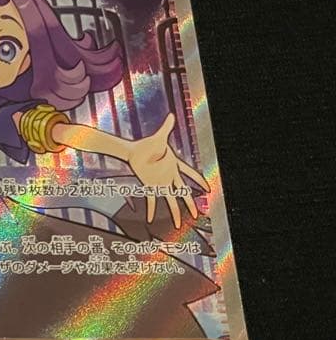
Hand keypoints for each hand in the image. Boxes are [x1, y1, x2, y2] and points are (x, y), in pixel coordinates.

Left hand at [126, 113, 209, 228]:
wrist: (132, 152)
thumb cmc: (146, 144)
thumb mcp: (158, 137)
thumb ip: (166, 128)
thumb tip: (171, 115)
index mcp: (174, 166)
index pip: (190, 174)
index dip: (198, 181)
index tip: (207, 189)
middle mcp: (169, 176)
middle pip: (182, 192)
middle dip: (190, 204)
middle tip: (196, 215)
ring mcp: (160, 182)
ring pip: (170, 200)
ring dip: (174, 212)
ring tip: (177, 223)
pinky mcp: (150, 186)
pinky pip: (151, 200)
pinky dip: (151, 210)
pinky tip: (150, 220)